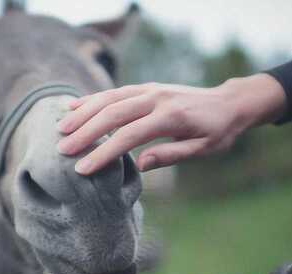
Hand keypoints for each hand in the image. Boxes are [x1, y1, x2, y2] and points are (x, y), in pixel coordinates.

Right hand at [56, 74, 286, 174]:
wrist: (230, 102)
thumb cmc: (218, 132)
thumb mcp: (203, 149)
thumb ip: (171, 155)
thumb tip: (140, 164)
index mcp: (171, 118)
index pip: (129, 136)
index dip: (103, 153)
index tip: (82, 169)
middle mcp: (156, 99)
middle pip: (113, 114)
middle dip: (85, 132)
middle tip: (62, 149)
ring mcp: (149, 90)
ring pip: (109, 98)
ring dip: (83, 113)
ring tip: (61, 128)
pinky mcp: (146, 87)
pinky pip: (115, 91)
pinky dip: (93, 98)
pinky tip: (74, 106)